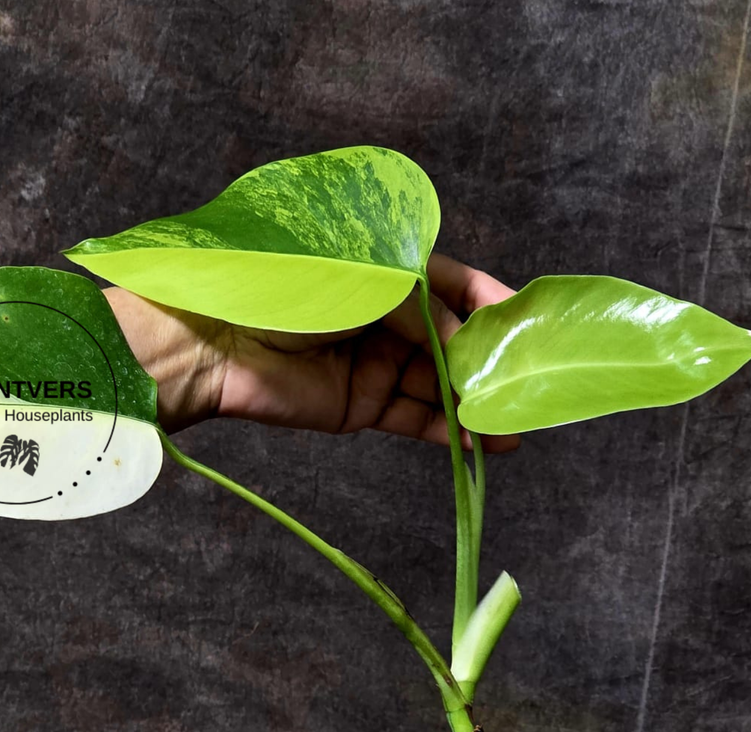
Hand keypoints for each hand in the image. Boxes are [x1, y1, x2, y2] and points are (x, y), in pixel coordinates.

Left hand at [105, 253, 519, 452]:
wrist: (217, 340)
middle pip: (454, 340)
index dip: (490, 299)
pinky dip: (449, 430)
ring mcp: (377, 365)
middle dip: (492, 360)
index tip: (526, 319)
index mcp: (388, 273)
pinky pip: (416, 418)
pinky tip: (485, 440)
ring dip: (478, 403)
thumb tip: (467, 338)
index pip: (453, 283)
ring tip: (518, 421)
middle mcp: (388, 319)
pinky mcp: (363, 406)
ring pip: (440, 385)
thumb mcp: (367, 281)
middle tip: (533, 379)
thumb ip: (421, 307)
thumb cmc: (287, 288)